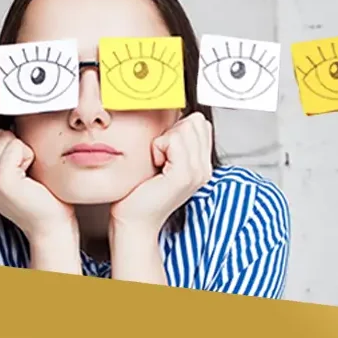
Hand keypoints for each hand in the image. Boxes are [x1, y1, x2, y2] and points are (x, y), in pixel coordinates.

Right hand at [0, 130, 75, 240]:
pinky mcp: (0, 180)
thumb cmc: (43, 200)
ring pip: (9, 139)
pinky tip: (31, 180)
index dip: (16, 149)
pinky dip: (30, 158)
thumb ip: (7, 151)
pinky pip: (17, 147)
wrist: (52, 226)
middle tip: (27, 177)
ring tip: (29, 179)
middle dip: (20, 150)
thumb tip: (13, 122)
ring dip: (26, 154)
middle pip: (0, 134)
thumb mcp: (19, 172)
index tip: (23, 172)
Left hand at [110, 112, 213, 233]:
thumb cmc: (140, 192)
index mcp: (202, 165)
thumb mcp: (163, 161)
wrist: (134, 221)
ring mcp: (197, 172)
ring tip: (158, 162)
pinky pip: (173, 140)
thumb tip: (175, 116)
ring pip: (185, 128)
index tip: (166, 151)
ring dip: (164, 140)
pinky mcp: (183, 175)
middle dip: (172, 132)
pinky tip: (156, 165)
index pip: (201, 123)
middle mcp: (204, 169)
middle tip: (161, 157)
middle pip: (195, 122)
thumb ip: (175, 141)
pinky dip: (158, 147)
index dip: (179, 128)